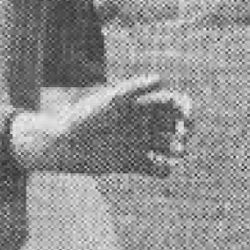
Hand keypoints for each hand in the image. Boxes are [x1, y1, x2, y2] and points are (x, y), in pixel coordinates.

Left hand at [11, 77, 191, 177]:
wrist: (64, 144)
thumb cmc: (85, 117)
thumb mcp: (110, 100)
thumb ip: (134, 89)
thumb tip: (161, 79)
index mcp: (141, 106)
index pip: (174, 104)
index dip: (185, 109)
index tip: (185, 116)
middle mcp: (143, 125)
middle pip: (177, 126)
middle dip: (184, 130)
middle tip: (179, 134)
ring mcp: (139, 144)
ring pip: (170, 149)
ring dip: (177, 150)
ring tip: (174, 151)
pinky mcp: (132, 163)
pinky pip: (157, 170)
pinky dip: (165, 170)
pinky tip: (163, 168)